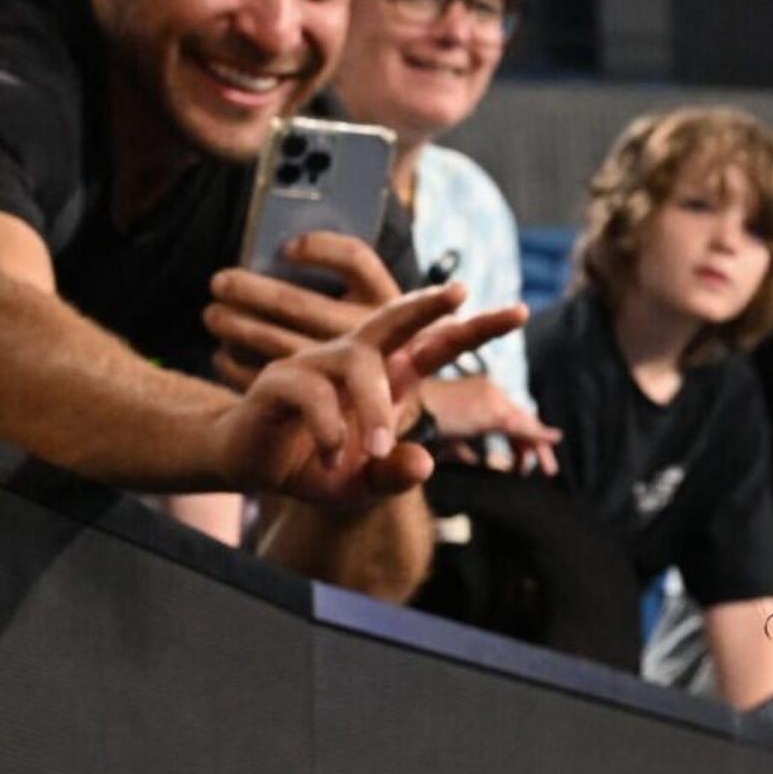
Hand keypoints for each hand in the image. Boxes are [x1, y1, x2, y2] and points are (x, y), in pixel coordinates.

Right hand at [209, 281, 527, 510]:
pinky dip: (327, 430)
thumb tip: (425, 464)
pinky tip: (329, 458)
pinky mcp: (282, 380)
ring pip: (358, 365)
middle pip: (396, 320)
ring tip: (374, 453)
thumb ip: (395, 476)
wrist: (251, 467)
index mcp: (387, 378)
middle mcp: (356, 361)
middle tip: (460, 291)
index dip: (475, 329)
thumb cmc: (315, 466)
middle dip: (429, 304)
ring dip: (373, 410)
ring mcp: (317, 365)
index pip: (436, 346)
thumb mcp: (363, 482)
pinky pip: (314, 395)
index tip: (521, 310)